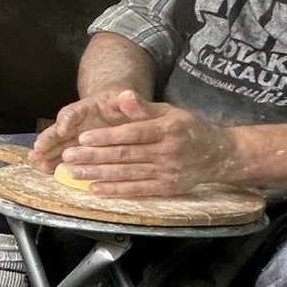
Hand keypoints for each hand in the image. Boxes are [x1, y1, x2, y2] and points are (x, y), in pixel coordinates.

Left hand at [38, 90, 239, 195]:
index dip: (106, 137)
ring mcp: (168, 172)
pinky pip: (138, 190)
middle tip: (67, 157)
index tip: (82, 138)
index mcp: (167, 129)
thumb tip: (125, 96)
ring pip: (127, 174)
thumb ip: (144, 107)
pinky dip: (115, 191)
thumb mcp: (170, 112)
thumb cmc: (188, 128)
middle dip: (93, 157)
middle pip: (125, 155)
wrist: (219, 155)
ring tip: (73, 173)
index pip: (132, 133)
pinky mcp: (167, 188)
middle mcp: (168, 152)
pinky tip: (95, 189)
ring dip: (98, 174)